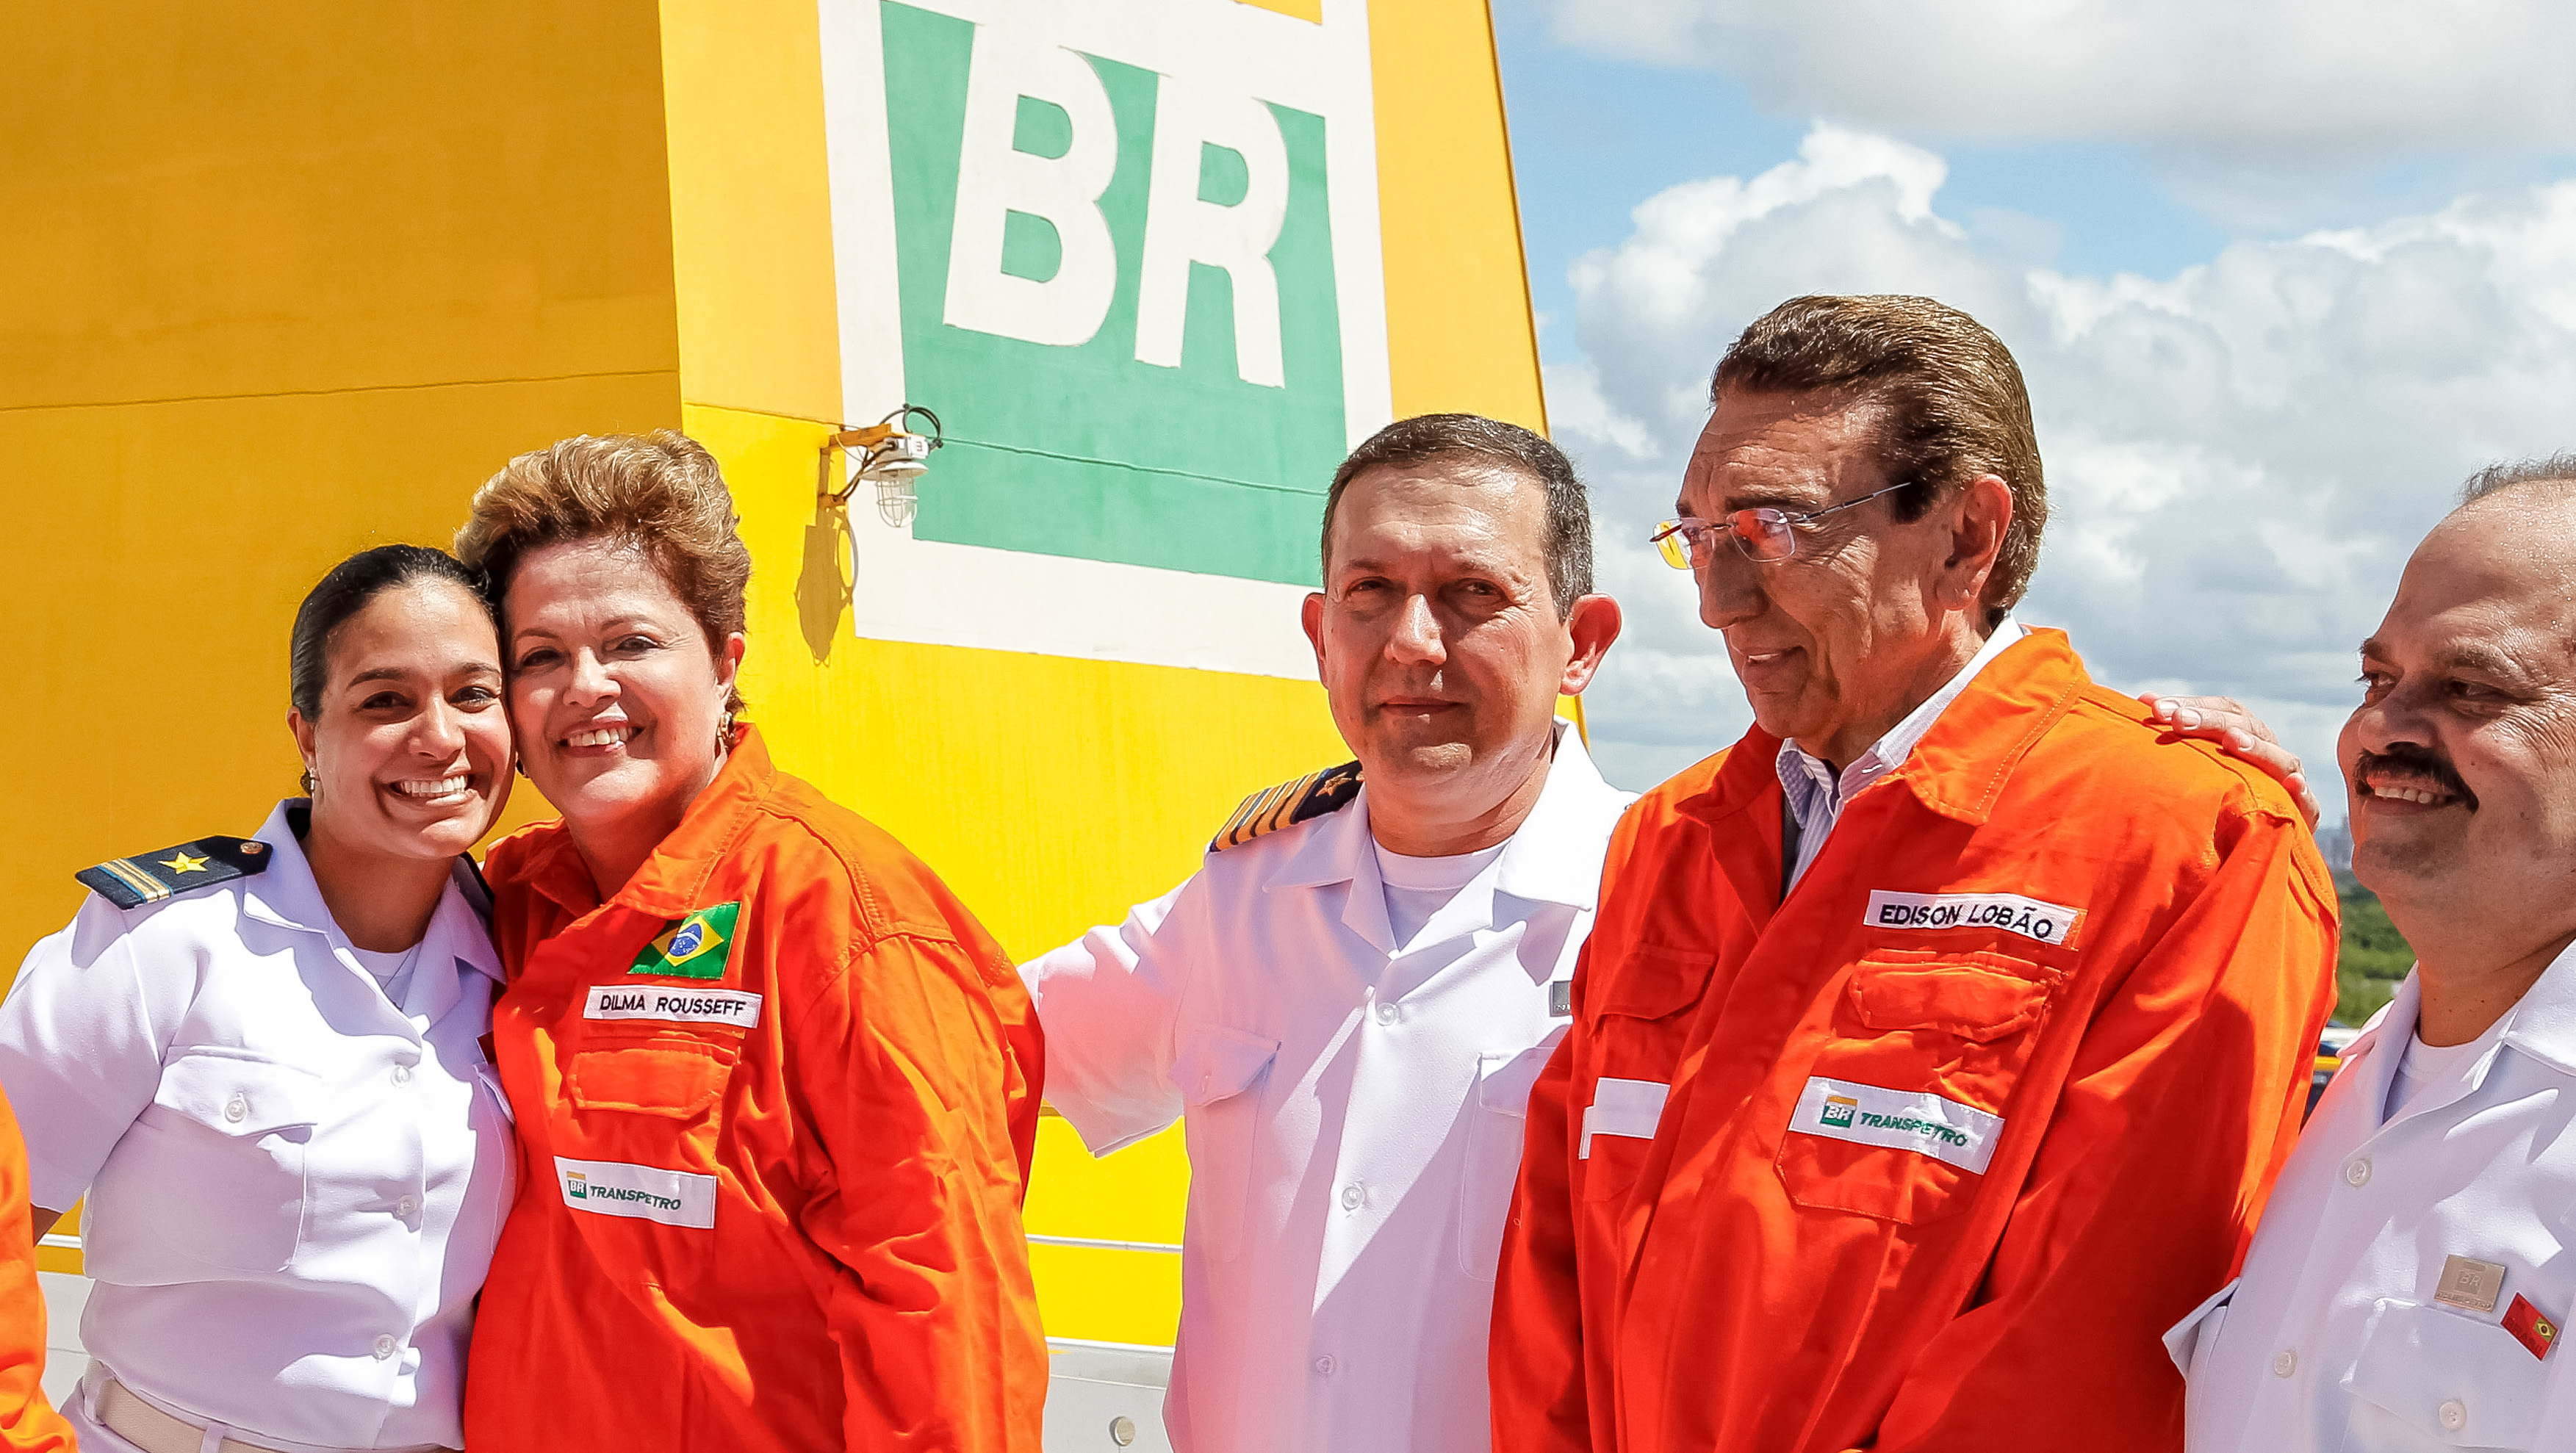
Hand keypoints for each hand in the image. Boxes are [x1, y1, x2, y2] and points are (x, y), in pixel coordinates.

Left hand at [2138, 694, 2320, 831]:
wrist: (2251, 844)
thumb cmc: (2216, 797)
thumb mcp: (2197, 765)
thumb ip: (2177, 733)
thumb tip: (2144, 699)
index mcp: (2245, 736)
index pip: (2225, 710)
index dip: (2193, 705)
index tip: (2155, 706)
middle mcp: (2269, 753)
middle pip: (2247, 728)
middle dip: (2211, 721)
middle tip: (2178, 720)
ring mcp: (2290, 783)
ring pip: (2282, 759)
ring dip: (2258, 748)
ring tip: (2233, 741)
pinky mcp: (2305, 815)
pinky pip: (2309, 803)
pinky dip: (2302, 792)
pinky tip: (2291, 784)